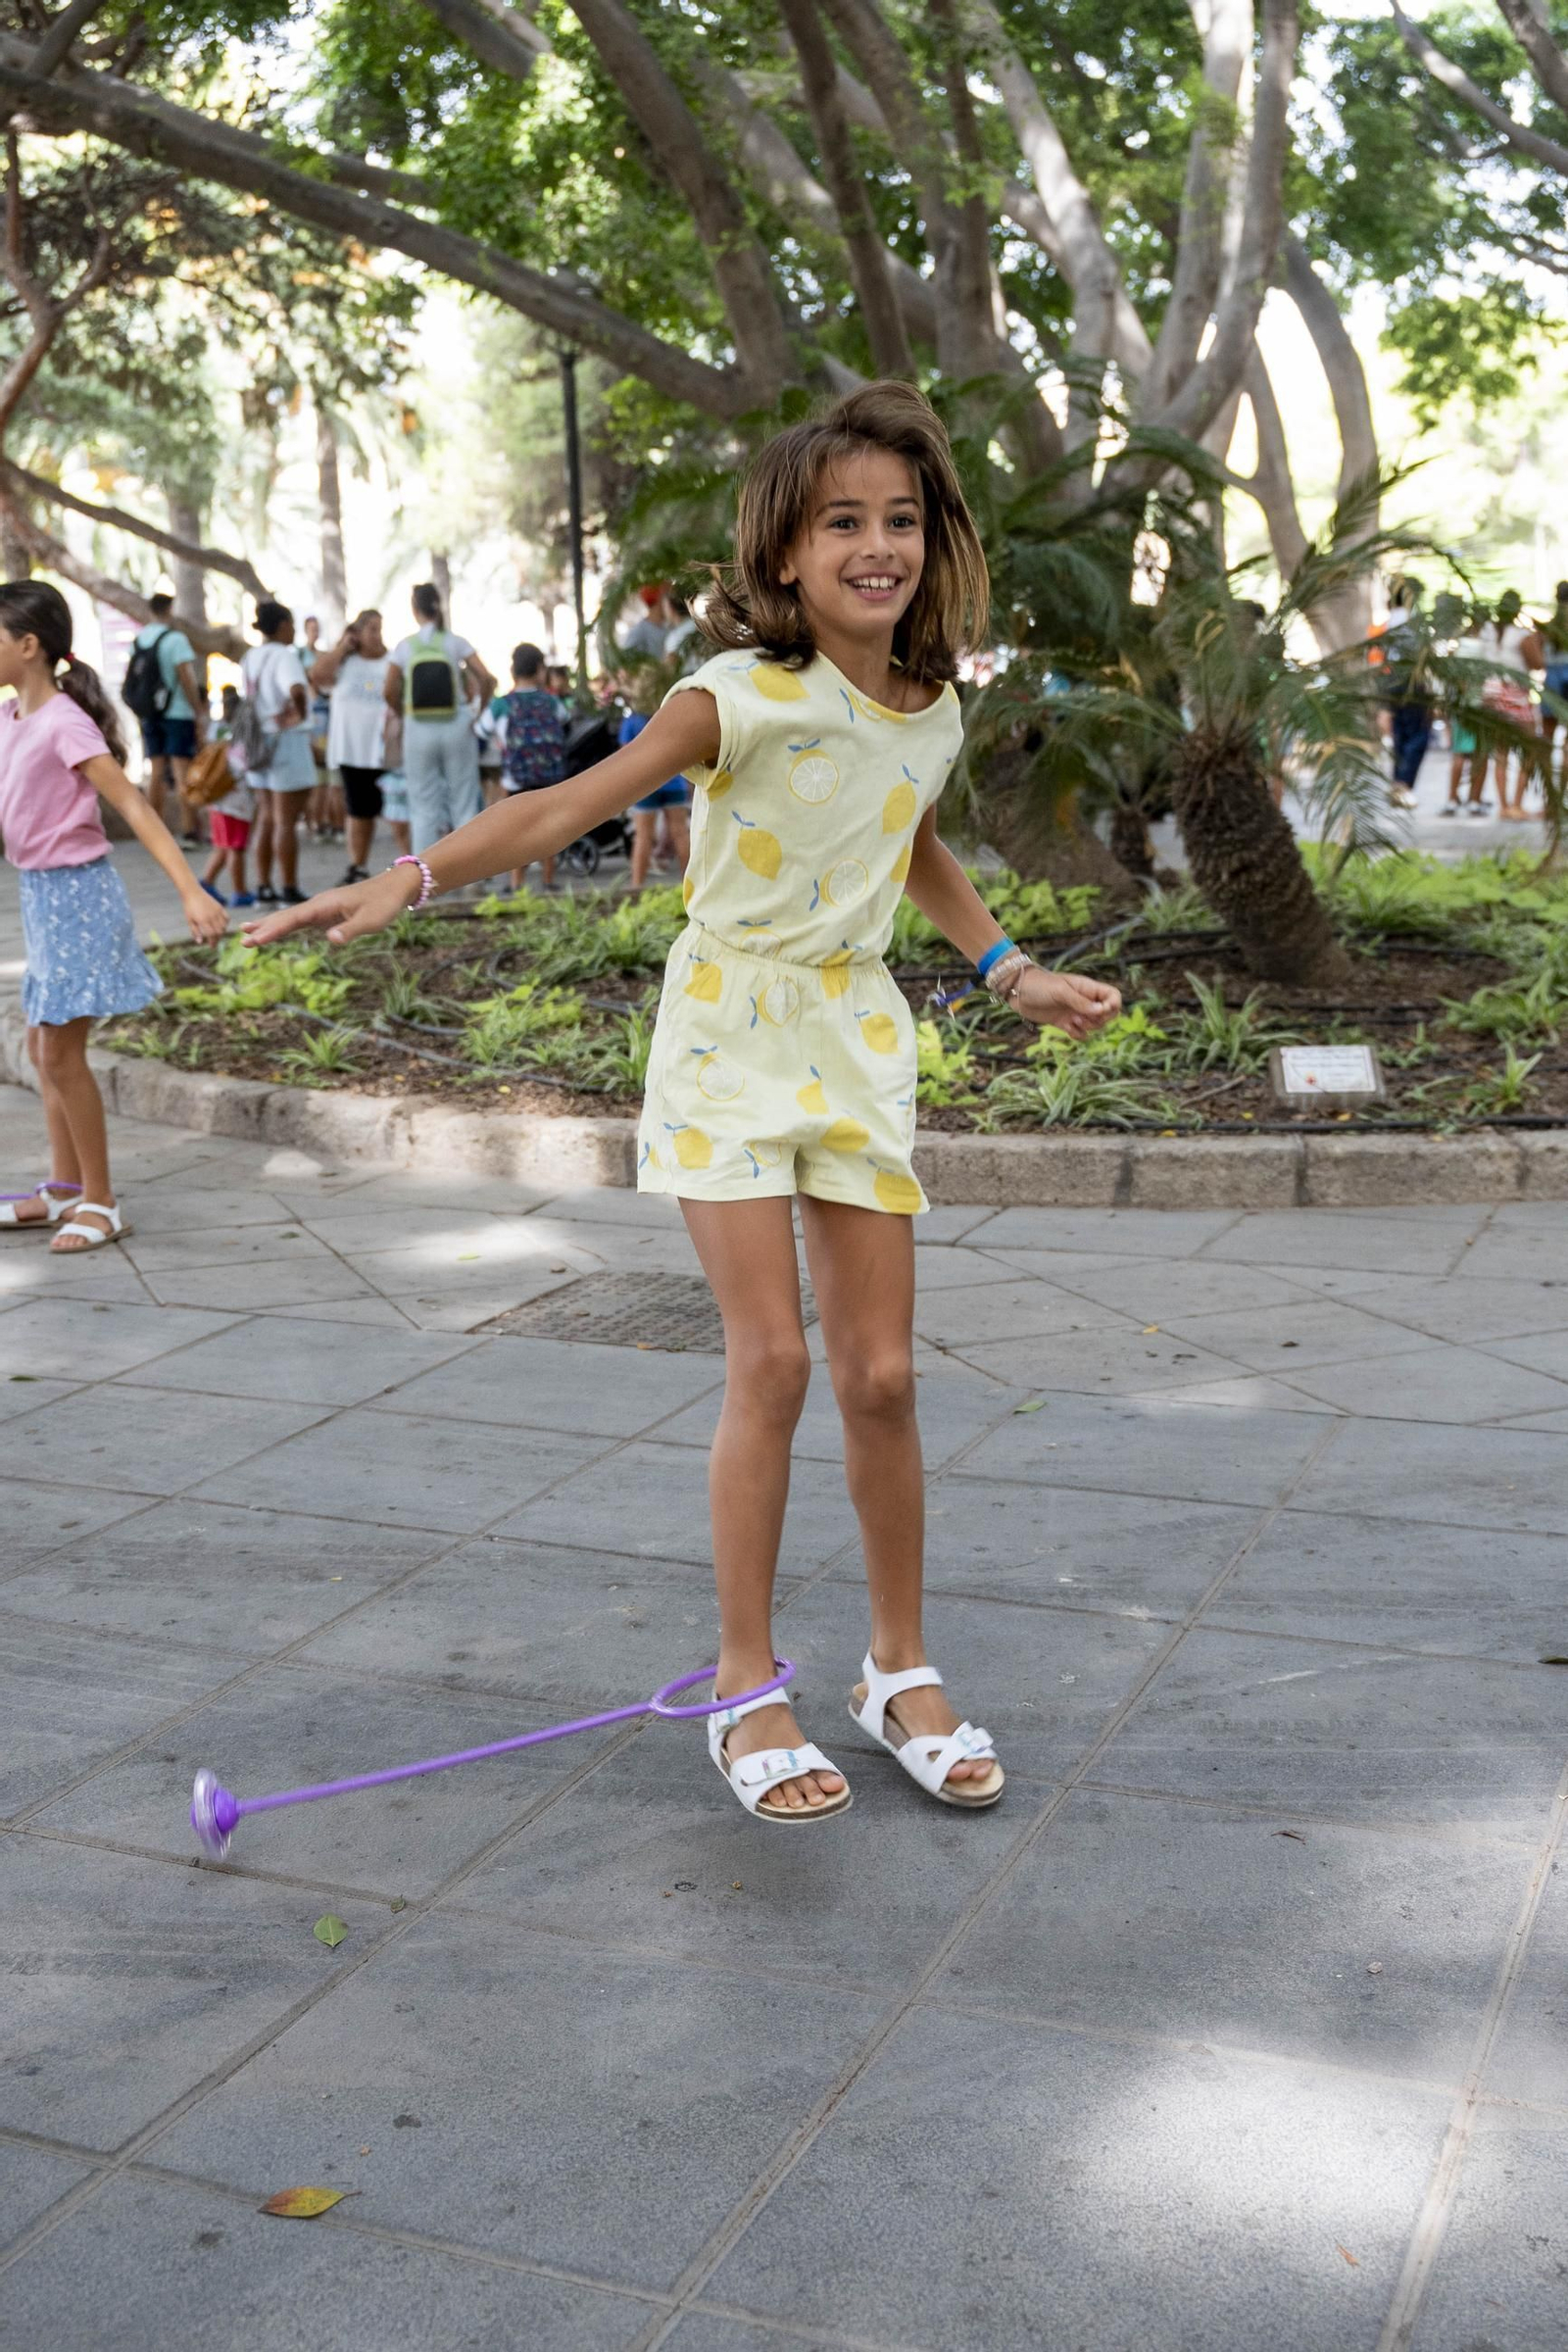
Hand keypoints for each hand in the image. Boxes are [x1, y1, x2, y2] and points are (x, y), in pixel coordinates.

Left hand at [184, 890, 228, 946]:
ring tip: (217, 935)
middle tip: (214, 943)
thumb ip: (195, 932)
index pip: (212, 935)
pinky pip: (227, 918)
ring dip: (222, 932)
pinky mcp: (220, 907)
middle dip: (217, 939)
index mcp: (203, 920)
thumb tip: (200, 943)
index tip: (211, 946)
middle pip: (219, 932)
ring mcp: (217, 911)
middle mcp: (212, 916)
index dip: (212, 942)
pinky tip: (222, 926)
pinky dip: (226, 924)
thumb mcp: (190, 920)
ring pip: (224, 926)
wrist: (193, 892)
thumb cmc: (189, 907)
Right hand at [243, 863, 417, 948]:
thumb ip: (350, 930)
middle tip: (241, 941)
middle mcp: (318, 905)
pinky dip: (284, 928)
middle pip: (285, 917)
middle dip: (264, 929)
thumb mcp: (371, 921)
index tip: (257, 940)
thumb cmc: (384, 904)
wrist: (394, 888)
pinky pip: (299, 923)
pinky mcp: (325, 915)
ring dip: (269, 927)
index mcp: (325, 905)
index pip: (294, 919)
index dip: (274, 930)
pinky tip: (273, 933)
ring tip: (246, 934)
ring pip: (289, 919)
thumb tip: (330, 940)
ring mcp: (320, 910)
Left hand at [1012, 966, 1120, 1038]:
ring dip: (1087, 1028)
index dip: (1113, 1005)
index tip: (1101, 1010)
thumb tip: (1101, 1011)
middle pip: (1108, 1014)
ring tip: (1072, 1021)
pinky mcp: (1065, 1023)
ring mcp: (1075, 1012)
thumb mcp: (1061, 991)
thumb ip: (1080, 1001)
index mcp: (1088, 988)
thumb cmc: (1039, 985)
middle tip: (1084, 1017)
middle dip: (1100, 1020)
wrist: (1018, 991)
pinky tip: (1067, 1029)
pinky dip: (1078, 1035)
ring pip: (1095, 1026)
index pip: (1113, 996)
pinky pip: (1081, 1034)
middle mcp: (1085, 1000)